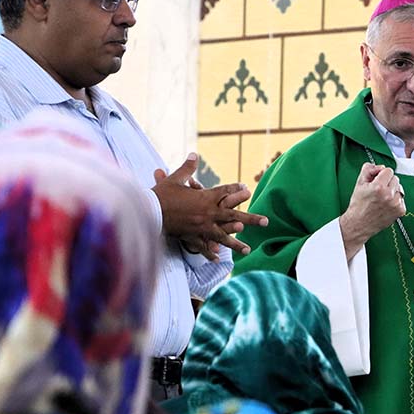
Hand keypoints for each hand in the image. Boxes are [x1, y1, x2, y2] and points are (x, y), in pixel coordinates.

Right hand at [152, 153, 268, 260]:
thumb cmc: (161, 194)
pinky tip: (217, 259)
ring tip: (248, 250)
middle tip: (266, 222)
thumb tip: (194, 154)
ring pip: (223, 236)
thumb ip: (187, 168)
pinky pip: (203, 246)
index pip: (226, 192)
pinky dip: (210, 253)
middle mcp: (208, 212)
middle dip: (251, 219)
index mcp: (206, 197)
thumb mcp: (175, 179)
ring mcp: (201, 226)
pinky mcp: (191, 236)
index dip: (237, 190)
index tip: (247, 188)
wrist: (147, 210)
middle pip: (234, 216)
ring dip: (236, 243)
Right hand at [339, 163, 405, 258]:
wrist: (359, 224)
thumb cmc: (358, 205)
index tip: (377, 180)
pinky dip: (395, 200)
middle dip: (387, 182)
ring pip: (399, 188)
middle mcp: (389, 196)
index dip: (381, 174)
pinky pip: (402, 199)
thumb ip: (369, 169)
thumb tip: (379, 166)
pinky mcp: (400, 211)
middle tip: (378, 190)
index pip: (389, 170)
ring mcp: (396, 204)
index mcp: (379, 187)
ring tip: (382, 198)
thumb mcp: (359, 183)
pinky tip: (386, 204)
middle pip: (395, 178)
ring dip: (392, 191)